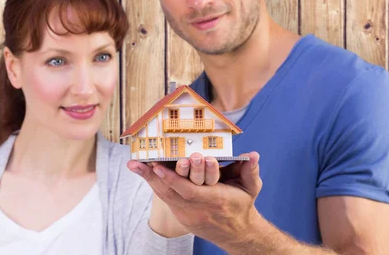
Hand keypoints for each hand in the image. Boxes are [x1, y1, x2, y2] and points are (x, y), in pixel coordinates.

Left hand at [127, 152, 261, 250]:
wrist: (238, 233)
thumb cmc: (242, 205)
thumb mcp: (251, 188)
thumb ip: (250, 170)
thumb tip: (253, 154)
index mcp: (215, 200)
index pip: (190, 190)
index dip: (173, 178)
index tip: (158, 166)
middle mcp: (199, 209)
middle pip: (171, 193)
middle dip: (154, 177)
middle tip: (139, 163)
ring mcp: (189, 215)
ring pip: (165, 196)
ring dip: (149, 180)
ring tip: (135, 165)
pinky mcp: (182, 217)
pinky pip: (166, 200)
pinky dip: (155, 186)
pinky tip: (145, 173)